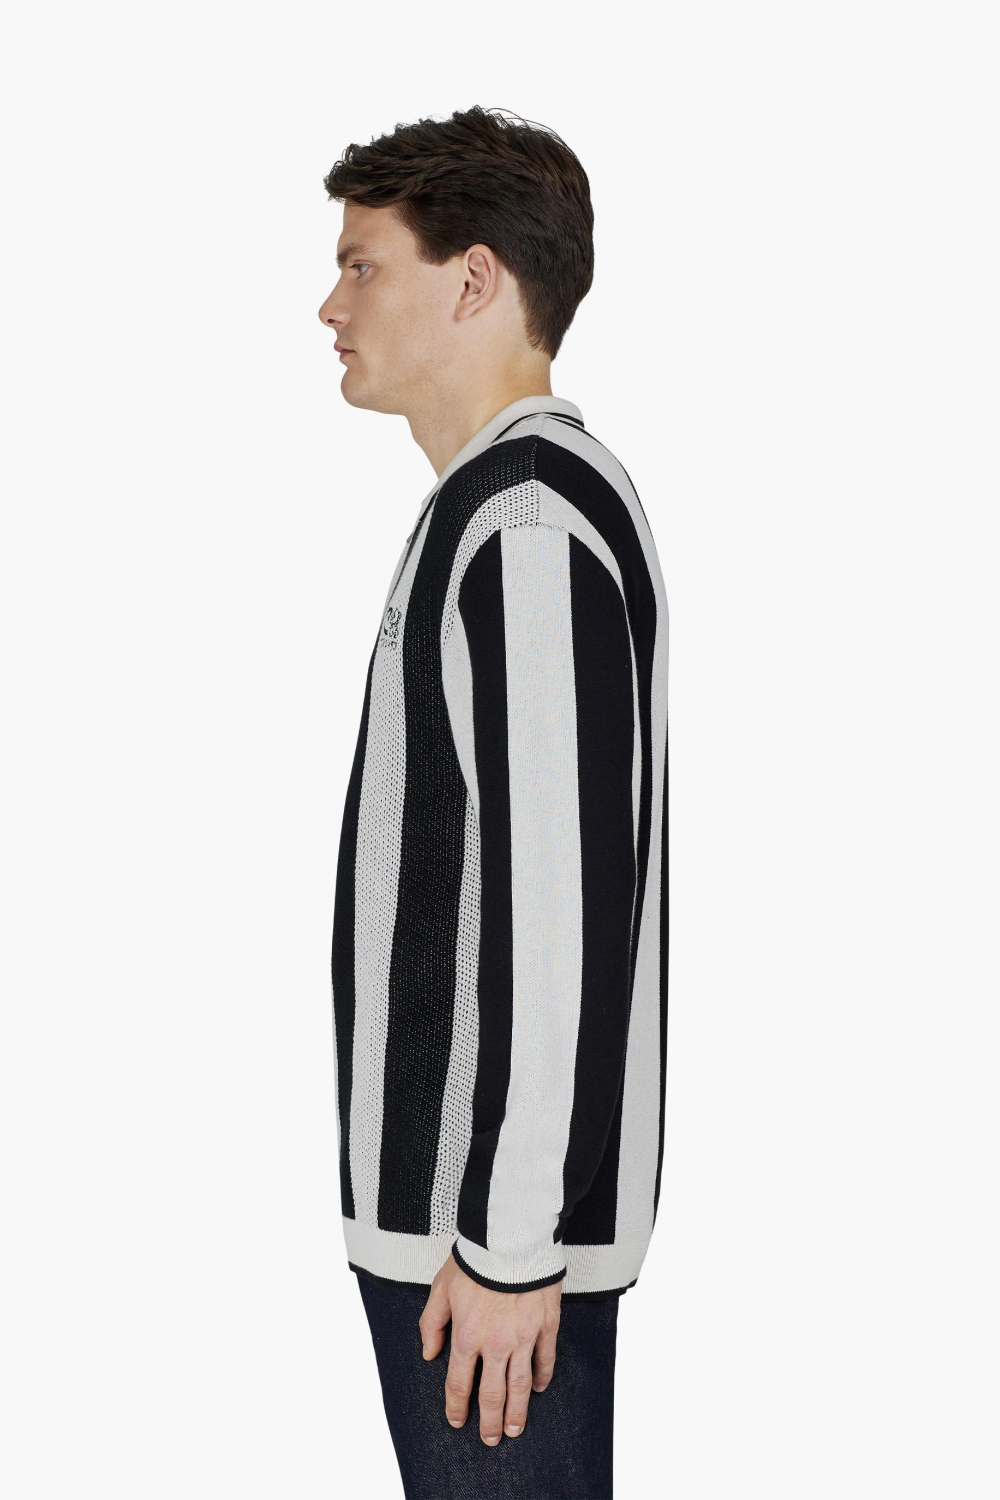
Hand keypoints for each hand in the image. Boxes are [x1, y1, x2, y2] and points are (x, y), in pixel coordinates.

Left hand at [418, 1252, 562, 1444]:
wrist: (511, 1238)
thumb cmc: (474, 1260)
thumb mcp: (441, 1288)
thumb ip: (432, 1323)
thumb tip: (429, 1353)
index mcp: (467, 1336)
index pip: (460, 1383)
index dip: (457, 1406)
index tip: (457, 1422)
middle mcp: (495, 1344)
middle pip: (492, 1394)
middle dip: (490, 1421)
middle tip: (491, 1440)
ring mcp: (524, 1337)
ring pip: (521, 1385)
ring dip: (517, 1412)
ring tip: (515, 1429)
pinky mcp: (546, 1325)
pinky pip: (545, 1359)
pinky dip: (543, 1377)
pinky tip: (540, 1389)